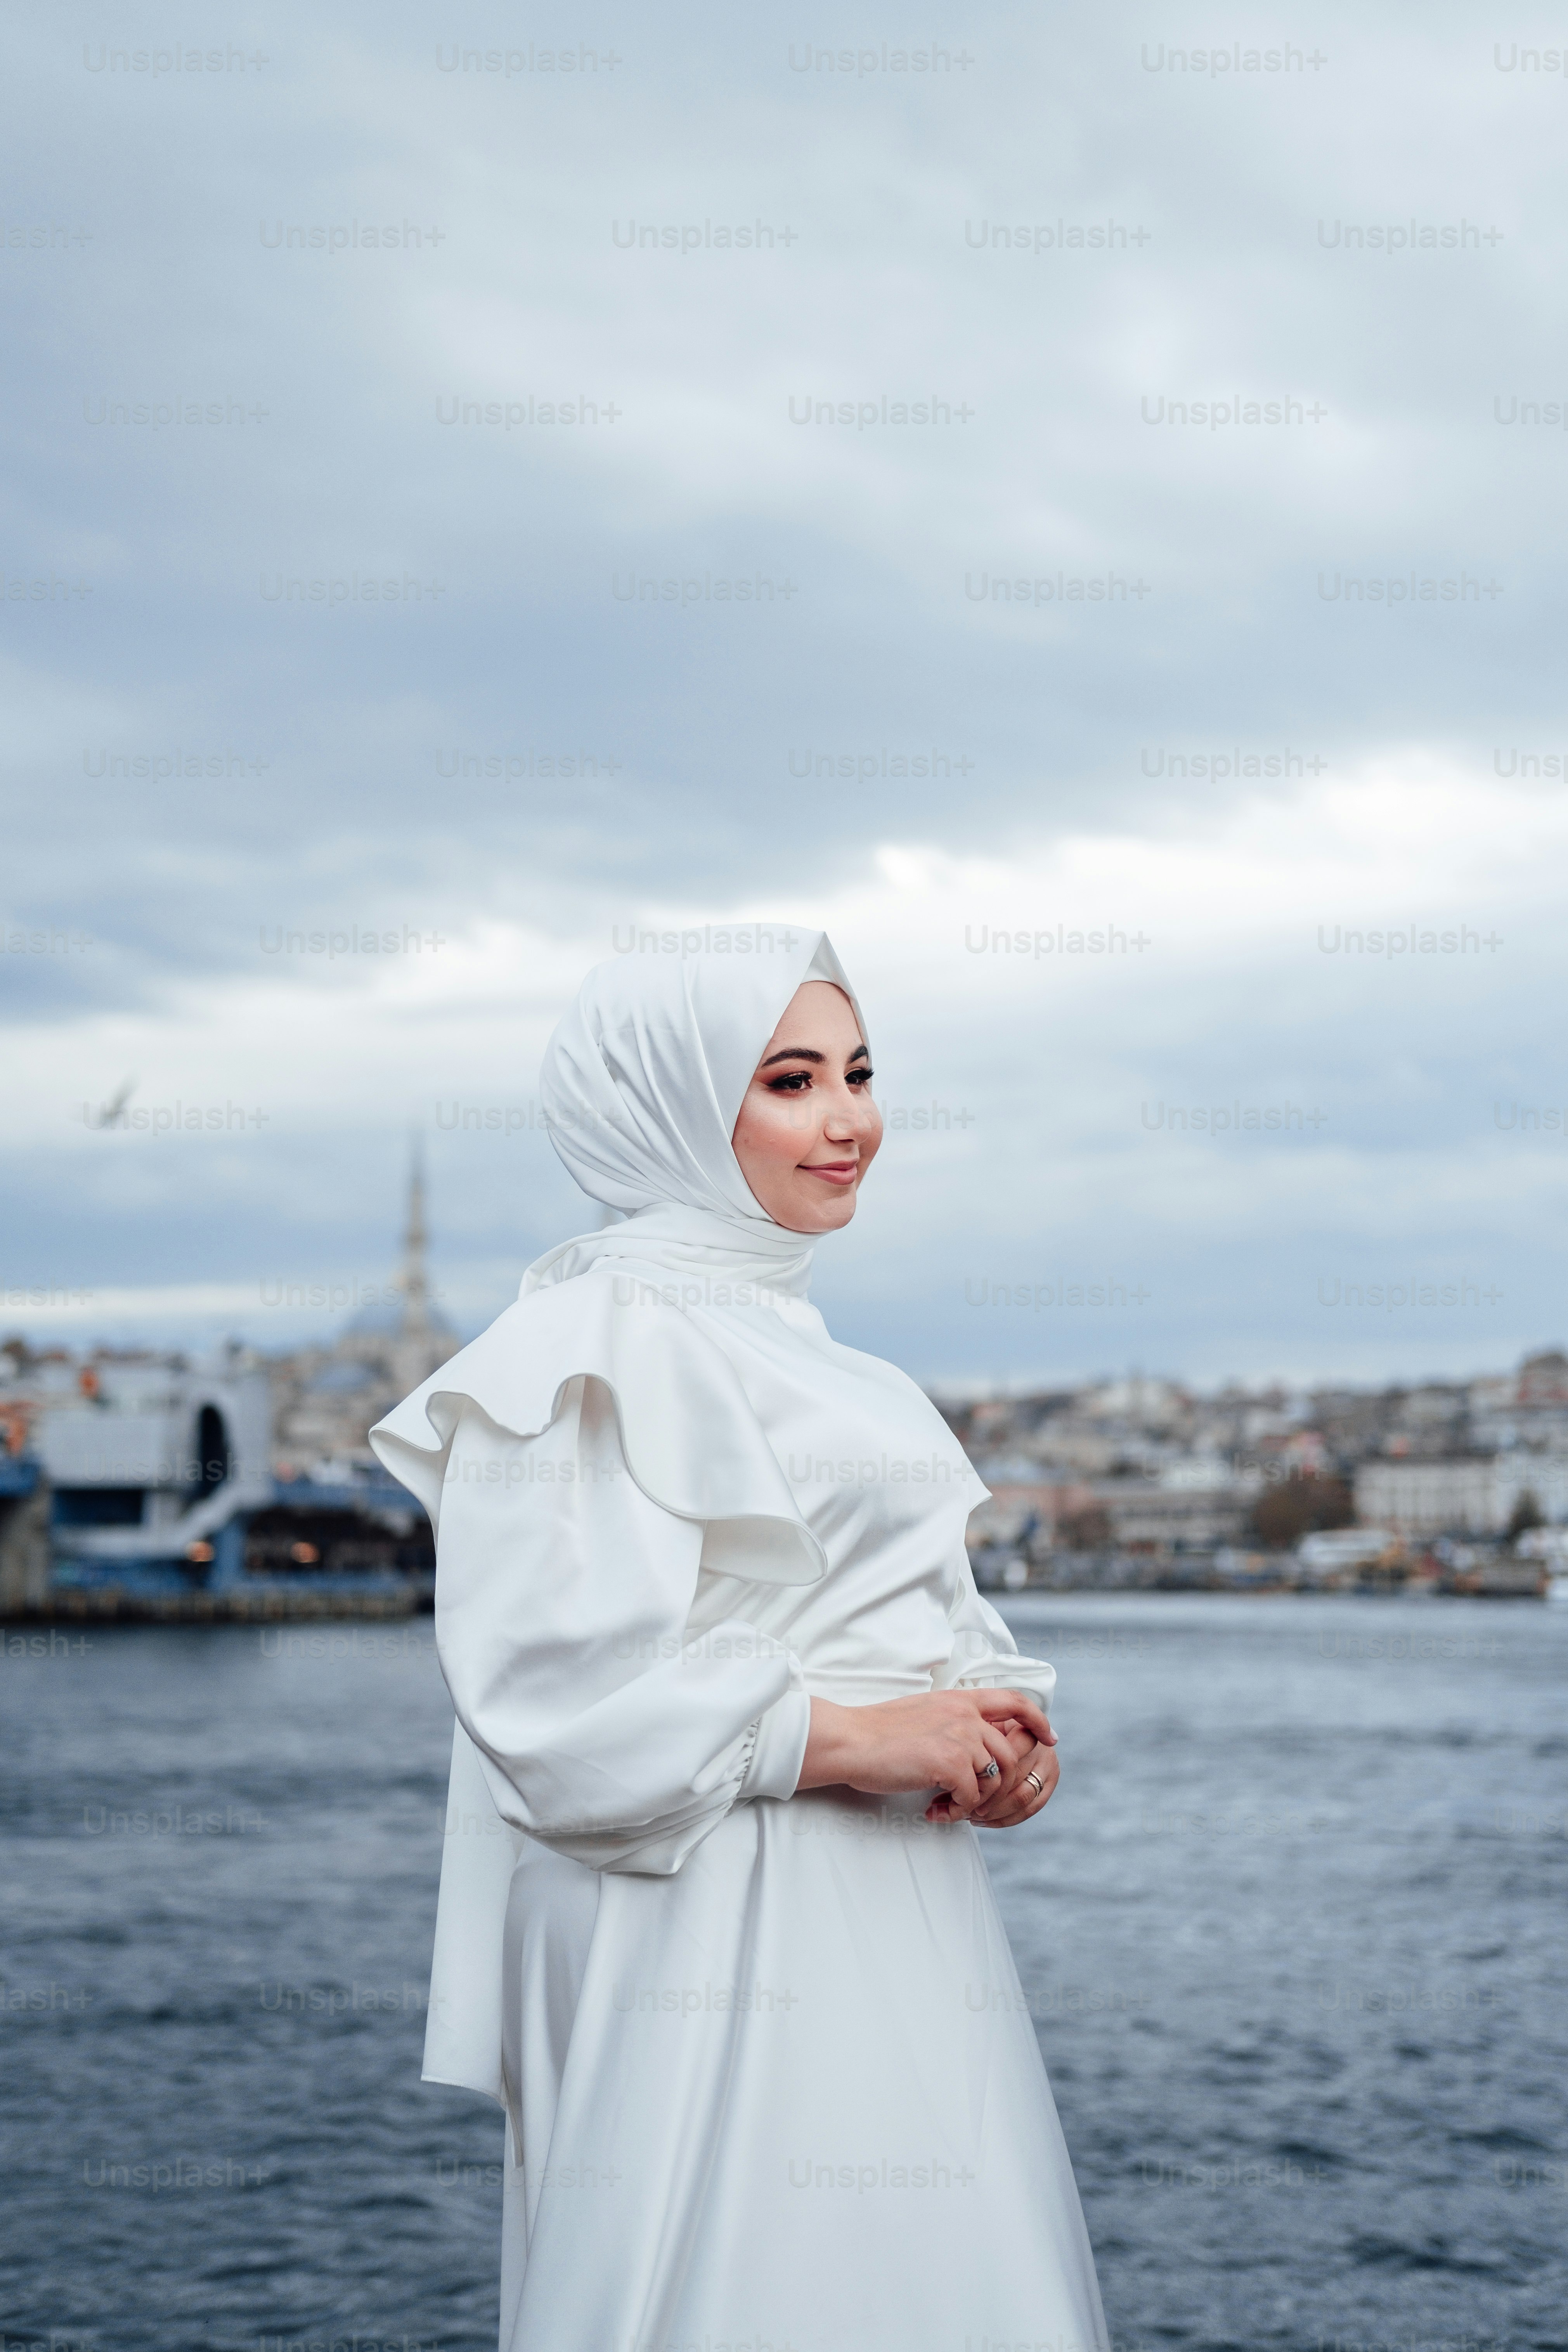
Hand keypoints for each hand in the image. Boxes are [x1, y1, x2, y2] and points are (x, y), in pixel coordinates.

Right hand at [797, 1688, 1056, 1823]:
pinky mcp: (949, 1763)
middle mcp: (965, 1715)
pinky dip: (958, 1811)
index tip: (1049, 1738)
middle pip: (1011, 1754)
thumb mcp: (925, 1712)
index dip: (1038, 1720)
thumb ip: (954, 1721)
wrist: (851, 1740)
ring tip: (949, 1806)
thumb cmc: (878, 1732)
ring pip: (995, 1779)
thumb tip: (976, 1744)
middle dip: (999, 1784)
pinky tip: (935, 1811)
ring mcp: (959, 1738)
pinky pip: (972, 1798)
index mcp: (961, 1699)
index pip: (1015, 1701)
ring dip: (976, 1801)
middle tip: (970, 1800)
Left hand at [967, 1719, 1059, 1827]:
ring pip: (1021, 1797)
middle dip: (984, 1795)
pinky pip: (1029, 1809)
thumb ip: (968, 1743)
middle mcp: (1039, 1743)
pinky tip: (983, 1820)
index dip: (982, 1772)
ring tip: (969, 1813)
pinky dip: (1003, 1819)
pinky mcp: (1049, 1783)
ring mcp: (1048, 1764)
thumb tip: (948, 1774)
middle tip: (959, 1803)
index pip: (1005, 1753)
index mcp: (1020, 1724)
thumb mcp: (974, 1728)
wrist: (1008, 1731)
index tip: (959, 1782)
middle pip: (1013, 1777)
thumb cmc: (982, 1731)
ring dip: (993, 1810)